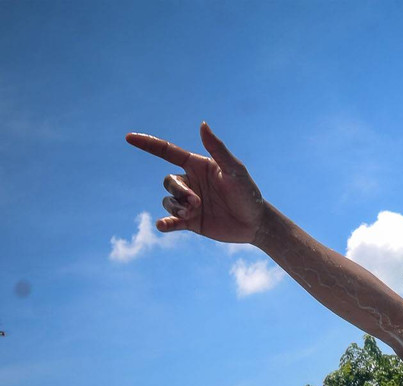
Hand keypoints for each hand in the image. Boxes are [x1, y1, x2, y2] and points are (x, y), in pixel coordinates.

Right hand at [126, 123, 265, 242]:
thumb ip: (217, 149)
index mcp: (198, 166)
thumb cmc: (248, 193)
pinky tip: (162, 226)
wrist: (256, 223)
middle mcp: (191, 182)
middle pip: (168, 181)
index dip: (148, 145)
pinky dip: (164, 223)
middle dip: (178, 191)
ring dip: (177, 207)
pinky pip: (170, 221)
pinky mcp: (190, 222)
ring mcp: (189, 203)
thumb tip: (202, 124)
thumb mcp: (235, 170)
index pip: (168, 152)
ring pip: (168, 201)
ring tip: (194, 212)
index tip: (129, 137)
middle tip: (197, 202)